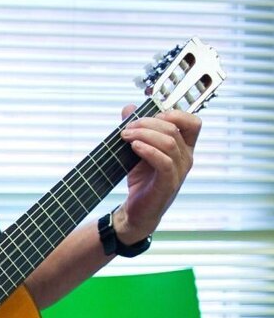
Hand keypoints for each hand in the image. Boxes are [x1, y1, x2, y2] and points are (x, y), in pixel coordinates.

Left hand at [116, 104, 199, 242]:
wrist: (135, 211)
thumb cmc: (141, 180)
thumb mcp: (137, 150)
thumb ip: (135, 128)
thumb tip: (129, 107)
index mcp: (183, 147)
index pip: (192, 122)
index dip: (174, 113)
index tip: (149, 115)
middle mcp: (186, 157)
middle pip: (174, 129)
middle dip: (148, 123)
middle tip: (126, 128)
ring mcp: (179, 171)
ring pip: (169, 143)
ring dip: (144, 134)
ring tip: (126, 137)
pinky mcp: (169, 183)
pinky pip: (164, 162)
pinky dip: (148, 150)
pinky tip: (134, 147)